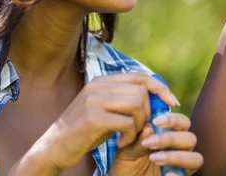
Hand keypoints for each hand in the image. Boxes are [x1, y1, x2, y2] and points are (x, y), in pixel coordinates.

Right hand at [29, 72, 178, 171]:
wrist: (53, 148)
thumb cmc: (85, 132)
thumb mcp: (107, 111)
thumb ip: (127, 101)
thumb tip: (159, 98)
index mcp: (103, 81)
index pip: (140, 76)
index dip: (160, 88)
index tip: (173, 102)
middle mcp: (98, 85)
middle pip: (141, 91)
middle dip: (148, 113)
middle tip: (141, 130)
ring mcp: (94, 99)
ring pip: (136, 104)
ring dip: (140, 125)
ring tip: (130, 137)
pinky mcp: (93, 117)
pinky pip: (126, 122)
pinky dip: (130, 135)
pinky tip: (121, 144)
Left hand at [110, 112, 202, 175]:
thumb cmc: (127, 166)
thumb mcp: (127, 151)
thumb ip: (138, 139)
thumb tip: (149, 127)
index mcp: (171, 136)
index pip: (182, 122)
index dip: (173, 119)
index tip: (156, 121)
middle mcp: (181, 150)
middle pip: (190, 138)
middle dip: (171, 138)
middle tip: (149, 143)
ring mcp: (182, 167)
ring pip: (195, 157)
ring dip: (176, 156)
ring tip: (154, 159)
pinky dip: (178, 175)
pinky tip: (167, 174)